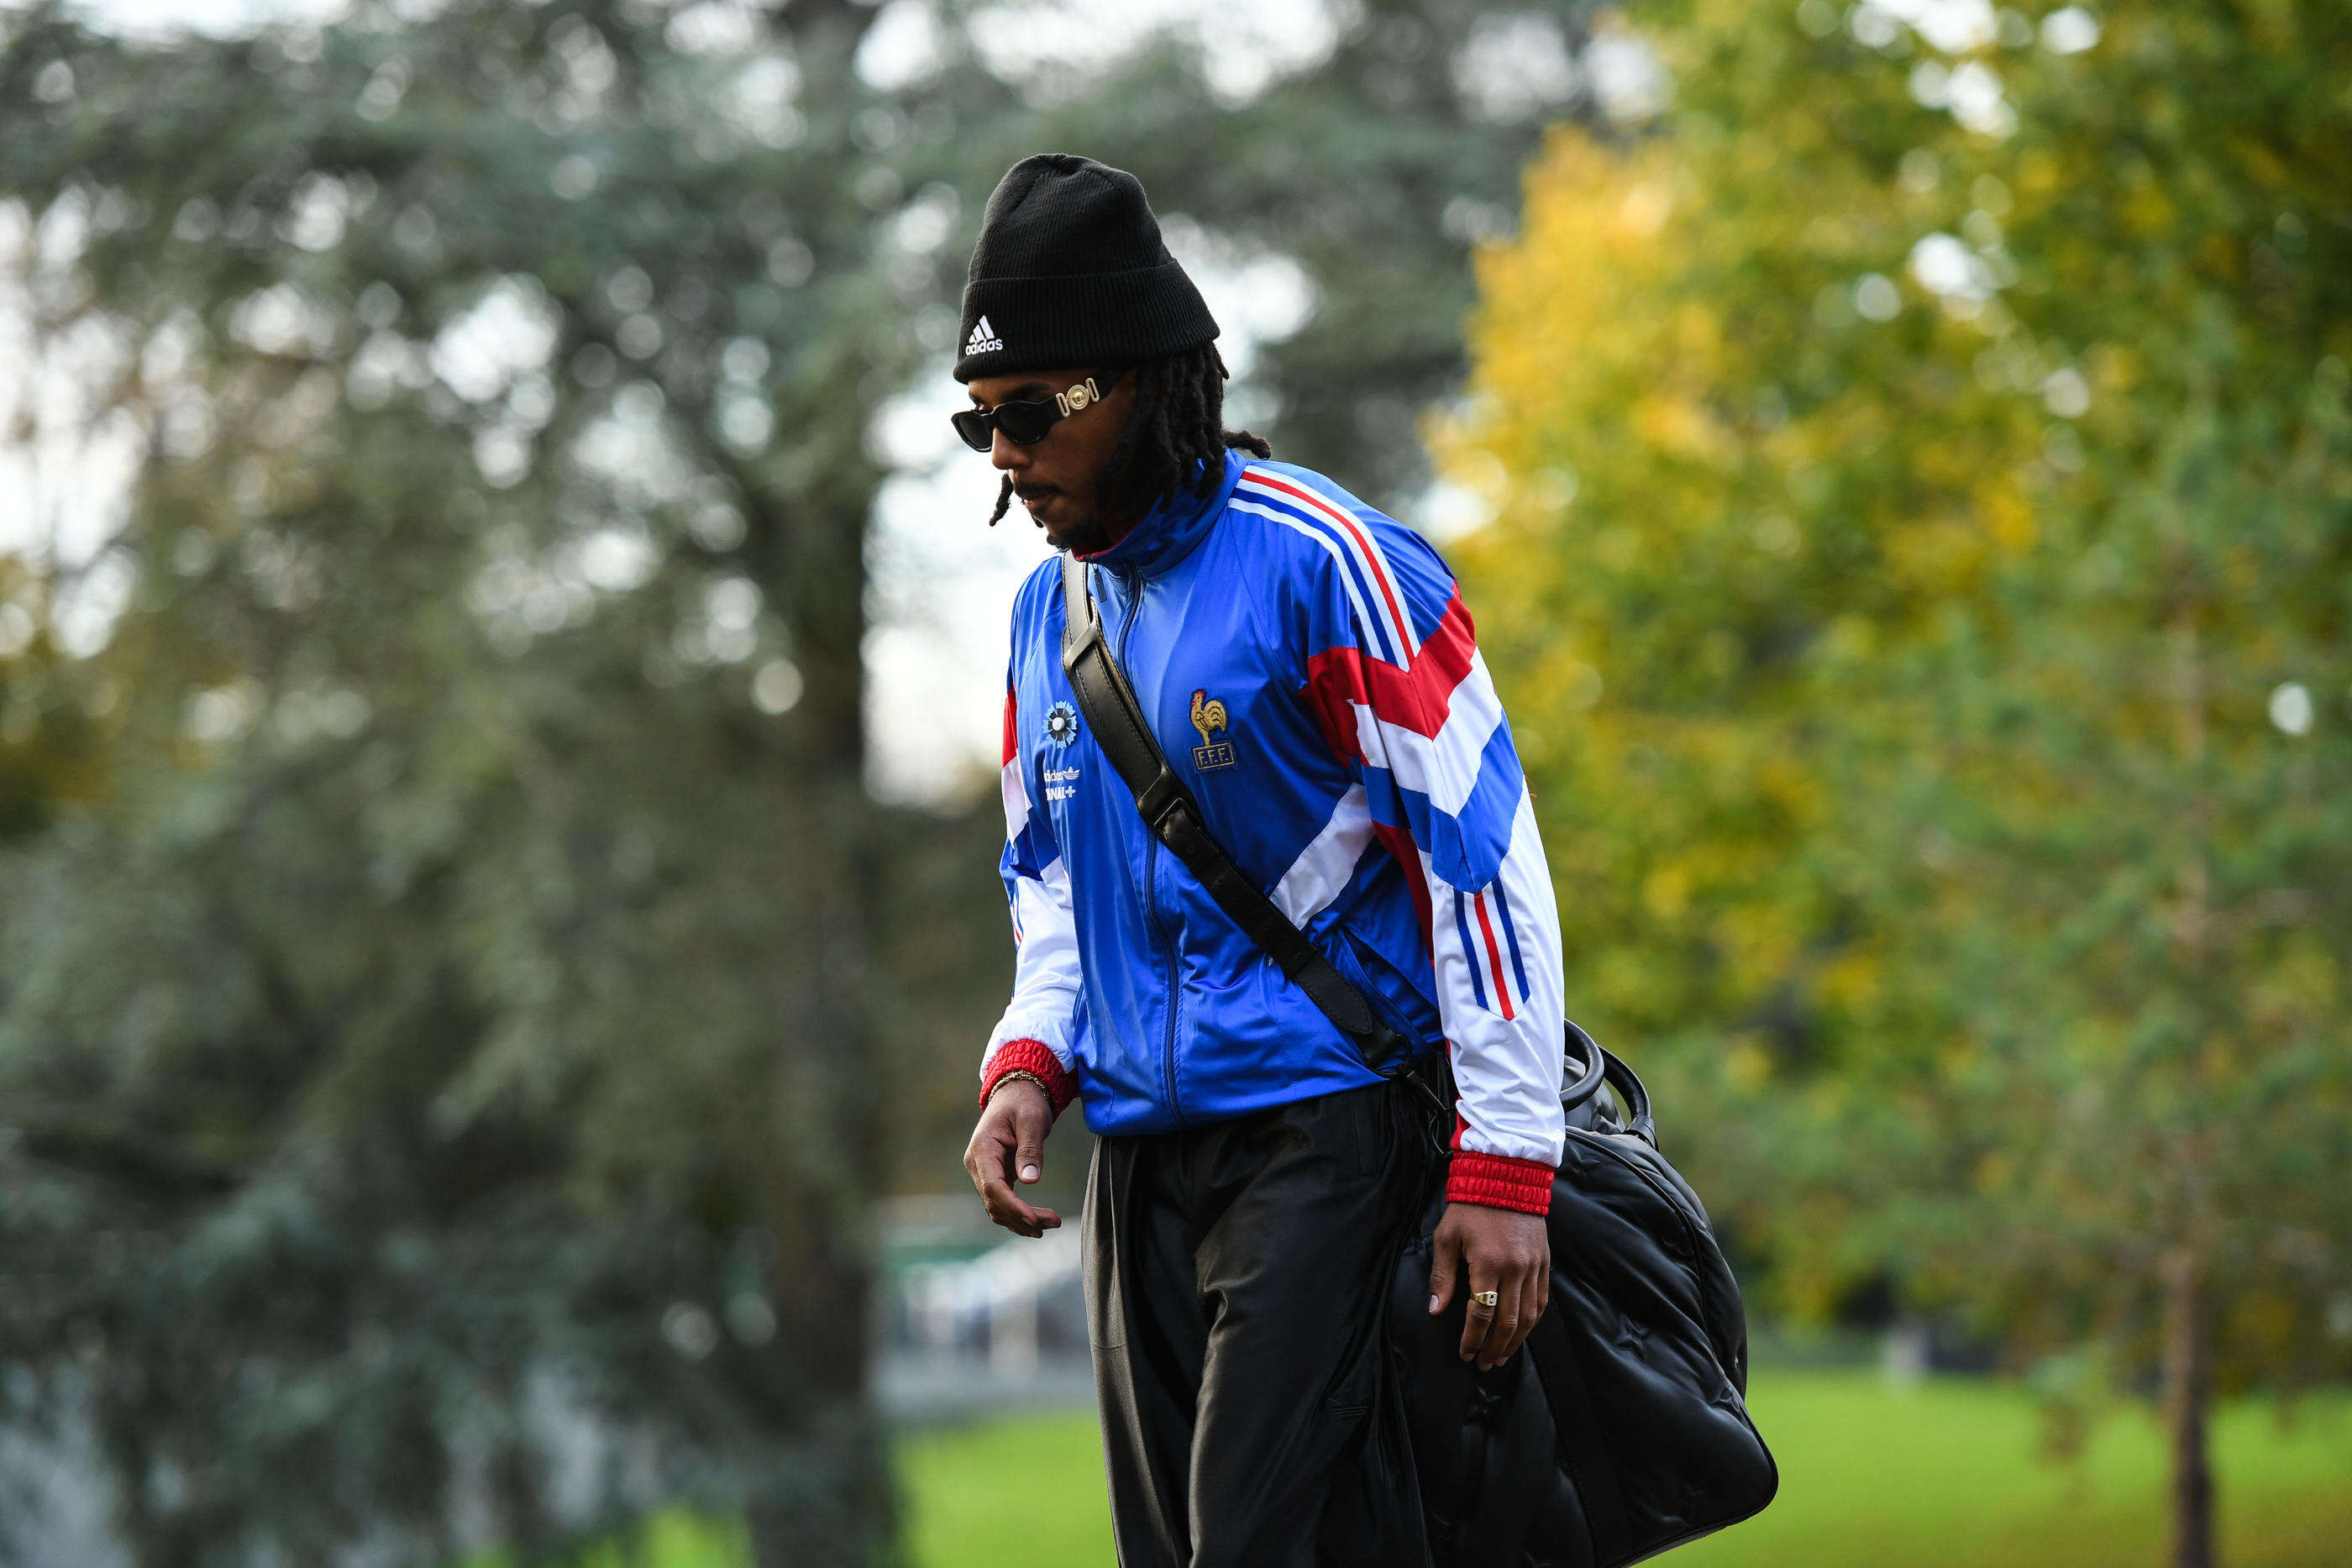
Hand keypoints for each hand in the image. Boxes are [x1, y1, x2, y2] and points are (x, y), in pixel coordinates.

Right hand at [963, 1078, 1060, 1237]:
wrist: (1017, 1092)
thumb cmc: (1025, 1103)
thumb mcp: (1032, 1120)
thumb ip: (1030, 1149)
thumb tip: (1030, 1181)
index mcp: (982, 1149)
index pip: (993, 1186)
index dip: (1013, 1206)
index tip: (1035, 1219)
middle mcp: (977, 1164)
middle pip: (995, 1201)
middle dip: (1022, 1217)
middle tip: (1055, 1223)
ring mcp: (983, 1171)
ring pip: (997, 1206)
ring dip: (1021, 1220)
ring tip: (1050, 1225)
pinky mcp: (994, 1175)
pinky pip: (1002, 1201)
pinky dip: (1018, 1213)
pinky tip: (1037, 1223)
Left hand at [1427, 1202, 1549, 1370]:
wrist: (1506, 1176)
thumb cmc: (1470, 1206)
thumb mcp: (1446, 1237)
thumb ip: (1442, 1276)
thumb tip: (1435, 1309)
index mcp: (1489, 1262)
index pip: (1481, 1313)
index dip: (1472, 1338)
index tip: (1465, 1354)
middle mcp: (1516, 1268)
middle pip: (1508, 1321)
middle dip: (1495, 1347)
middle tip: (1484, 1365)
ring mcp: (1534, 1266)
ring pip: (1529, 1316)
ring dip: (1515, 1341)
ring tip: (1502, 1357)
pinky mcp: (1545, 1262)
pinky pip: (1542, 1299)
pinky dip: (1533, 1321)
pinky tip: (1522, 1332)